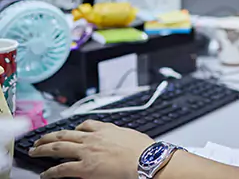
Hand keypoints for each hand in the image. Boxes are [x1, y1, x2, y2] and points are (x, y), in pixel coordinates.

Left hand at [29, 119, 153, 178]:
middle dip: (50, 136)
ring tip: (35, 151)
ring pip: (58, 147)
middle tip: (40, 139)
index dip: (74, 128)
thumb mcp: (128, 135)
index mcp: (104, 129)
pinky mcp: (84, 168)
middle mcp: (92, 138)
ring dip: (43, 149)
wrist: (144, 159)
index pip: (84, 125)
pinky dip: (51, 171)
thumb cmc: (141, 149)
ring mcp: (87, 152)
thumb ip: (117, 135)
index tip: (70, 131)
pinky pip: (62, 169)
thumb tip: (118, 140)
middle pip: (65, 134)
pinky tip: (45, 174)